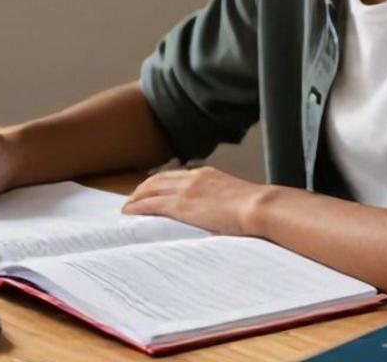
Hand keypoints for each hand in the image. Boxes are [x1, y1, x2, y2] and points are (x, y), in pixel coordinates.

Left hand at [122, 166, 268, 235]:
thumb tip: (217, 212)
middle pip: (159, 179)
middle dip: (143, 187)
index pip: (175, 176)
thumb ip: (220, 200)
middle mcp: (193, 177)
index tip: (151, 189)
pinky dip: (139, 207)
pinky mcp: (182, 205)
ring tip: (128, 207)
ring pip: (151, 189)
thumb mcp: (234, 197)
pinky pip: (153, 204)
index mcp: (206, 174)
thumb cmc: (254, 208)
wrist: (258, 207)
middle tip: (132, 198)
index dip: (160, 182)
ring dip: (137, 196)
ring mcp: (186, 190)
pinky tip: (130, 212)